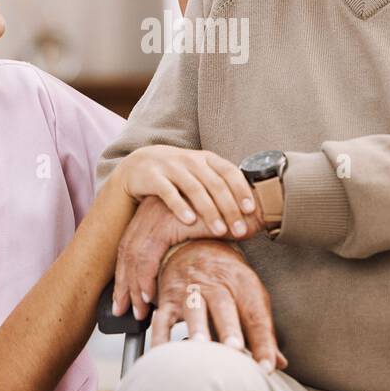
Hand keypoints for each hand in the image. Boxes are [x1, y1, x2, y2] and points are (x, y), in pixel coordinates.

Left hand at [112, 195, 265, 317]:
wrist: (248, 204)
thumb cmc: (228, 220)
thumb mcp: (198, 234)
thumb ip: (182, 249)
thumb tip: (172, 279)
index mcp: (154, 212)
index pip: (132, 247)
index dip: (127, 274)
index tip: (124, 298)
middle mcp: (150, 211)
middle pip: (127, 252)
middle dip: (124, 284)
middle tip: (122, 310)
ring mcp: (156, 214)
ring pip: (133, 256)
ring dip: (134, 287)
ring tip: (139, 310)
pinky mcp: (167, 222)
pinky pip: (148, 256)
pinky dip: (146, 278)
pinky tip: (150, 296)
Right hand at [115, 145, 257, 232]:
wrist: (139, 164)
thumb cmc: (177, 174)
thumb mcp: (199, 172)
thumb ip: (219, 183)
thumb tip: (249, 207)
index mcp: (206, 158)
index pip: (229, 172)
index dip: (241, 190)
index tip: (251, 210)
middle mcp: (191, 160)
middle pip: (215, 184)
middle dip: (230, 208)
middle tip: (239, 230)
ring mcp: (171, 167)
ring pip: (195, 189)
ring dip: (210, 211)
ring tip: (219, 231)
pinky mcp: (153, 176)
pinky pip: (168, 192)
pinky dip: (180, 206)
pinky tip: (189, 221)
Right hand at [151, 240, 286, 372]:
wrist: (196, 246)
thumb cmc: (228, 280)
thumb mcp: (250, 296)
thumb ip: (262, 332)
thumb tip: (278, 364)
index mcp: (244, 283)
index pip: (256, 315)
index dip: (264, 342)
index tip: (267, 367)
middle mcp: (217, 284)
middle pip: (224, 305)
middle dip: (229, 328)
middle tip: (235, 349)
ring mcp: (190, 290)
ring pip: (193, 308)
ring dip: (197, 327)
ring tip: (200, 346)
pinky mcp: (169, 298)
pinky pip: (162, 318)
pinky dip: (160, 336)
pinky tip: (162, 354)